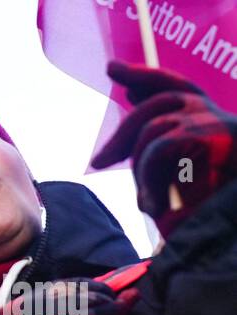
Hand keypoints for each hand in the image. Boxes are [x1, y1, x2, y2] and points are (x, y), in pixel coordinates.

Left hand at [92, 60, 236, 236]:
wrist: (225, 234)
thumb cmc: (200, 213)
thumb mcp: (170, 174)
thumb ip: (151, 141)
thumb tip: (129, 99)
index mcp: (208, 120)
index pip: (173, 85)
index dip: (143, 76)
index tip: (112, 70)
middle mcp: (217, 115)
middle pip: (158, 101)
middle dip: (123, 133)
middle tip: (99, 162)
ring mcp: (219, 124)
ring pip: (154, 129)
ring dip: (141, 171)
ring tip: (149, 203)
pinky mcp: (218, 138)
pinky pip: (162, 148)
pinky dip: (152, 180)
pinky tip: (158, 205)